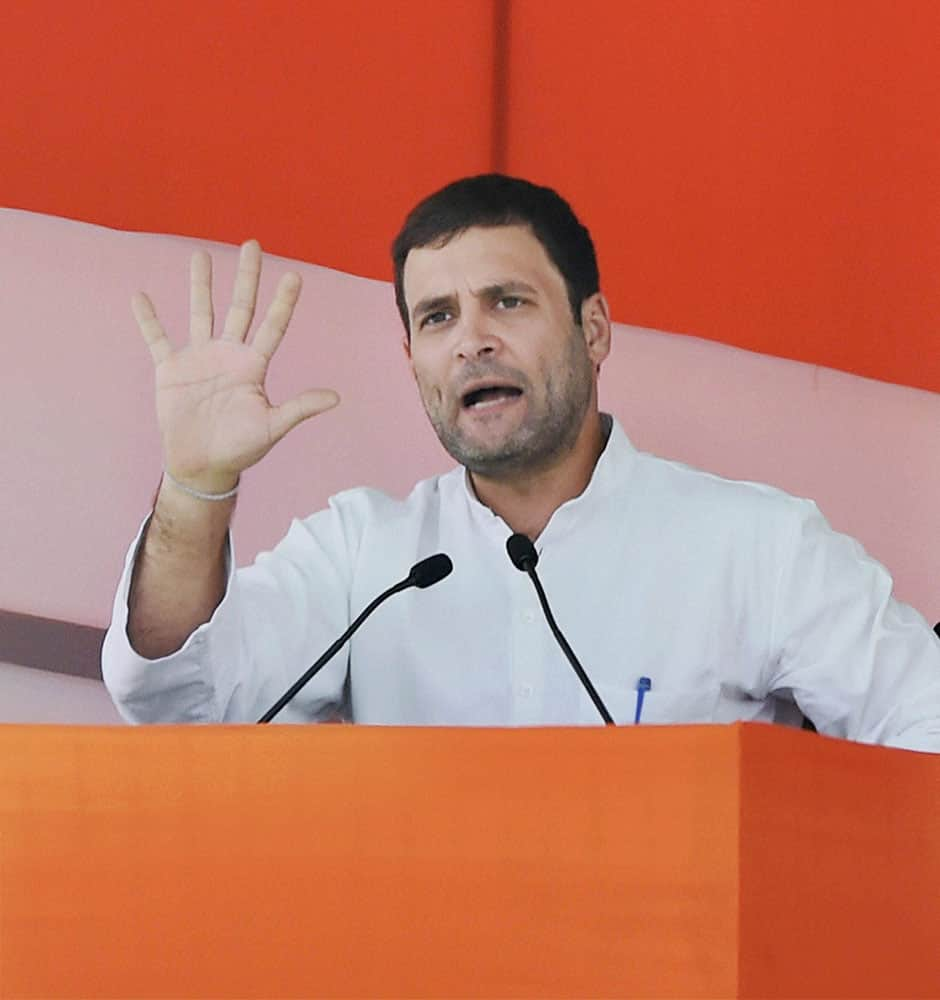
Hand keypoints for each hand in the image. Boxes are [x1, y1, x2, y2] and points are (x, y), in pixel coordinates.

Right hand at [133, 240, 338, 492]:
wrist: (203, 466)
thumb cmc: (241, 448)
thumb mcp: (273, 427)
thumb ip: (300, 408)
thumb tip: (336, 398)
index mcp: (254, 366)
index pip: (272, 326)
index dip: (283, 302)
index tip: (294, 275)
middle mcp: (228, 355)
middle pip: (239, 307)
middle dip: (246, 277)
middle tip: (252, 244)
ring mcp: (199, 359)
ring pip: (200, 313)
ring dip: (199, 285)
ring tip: (200, 256)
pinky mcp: (170, 369)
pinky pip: (158, 338)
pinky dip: (148, 319)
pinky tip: (141, 296)